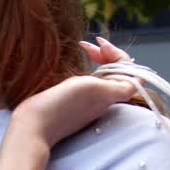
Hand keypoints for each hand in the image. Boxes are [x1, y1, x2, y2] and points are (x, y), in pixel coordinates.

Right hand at [11, 37, 137, 149]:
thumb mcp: (95, 90)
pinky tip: (74, 67)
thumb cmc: (62, 106)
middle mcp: (102, 100)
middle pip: (116, 73)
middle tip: (86, 44)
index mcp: (109, 96)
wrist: (33, 125)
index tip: (100, 44)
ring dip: (97, 60)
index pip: (130, 72)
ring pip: (103, 77)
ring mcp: (87, 103)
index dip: (119, 55)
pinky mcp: (73, 105)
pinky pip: (89, 84)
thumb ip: (120, 85)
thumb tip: (136, 79)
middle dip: (106, 54)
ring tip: (83, 48)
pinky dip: (86, 71)